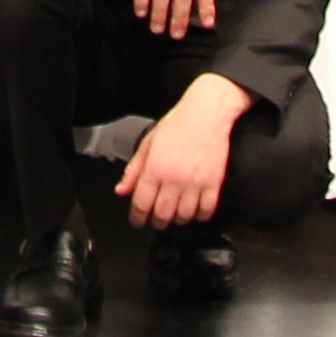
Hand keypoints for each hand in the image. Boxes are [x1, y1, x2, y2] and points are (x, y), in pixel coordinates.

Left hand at [119, 77, 244, 227]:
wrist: (206, 114)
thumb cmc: (177, 125)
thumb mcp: (148, 143)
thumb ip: (134, 170)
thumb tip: (122, 190)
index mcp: (155, 168)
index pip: (141, 203)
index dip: (137, 217)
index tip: (137, 221)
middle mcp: (174, 179)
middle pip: (162, 214)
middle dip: (156, 222)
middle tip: (155, 221)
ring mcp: (195, 183)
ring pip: (184, 216)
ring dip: (177, 220)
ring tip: (175, 215)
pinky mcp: (214, 183)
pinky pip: (207, 210)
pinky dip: (200, 216)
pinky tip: (195, 211)